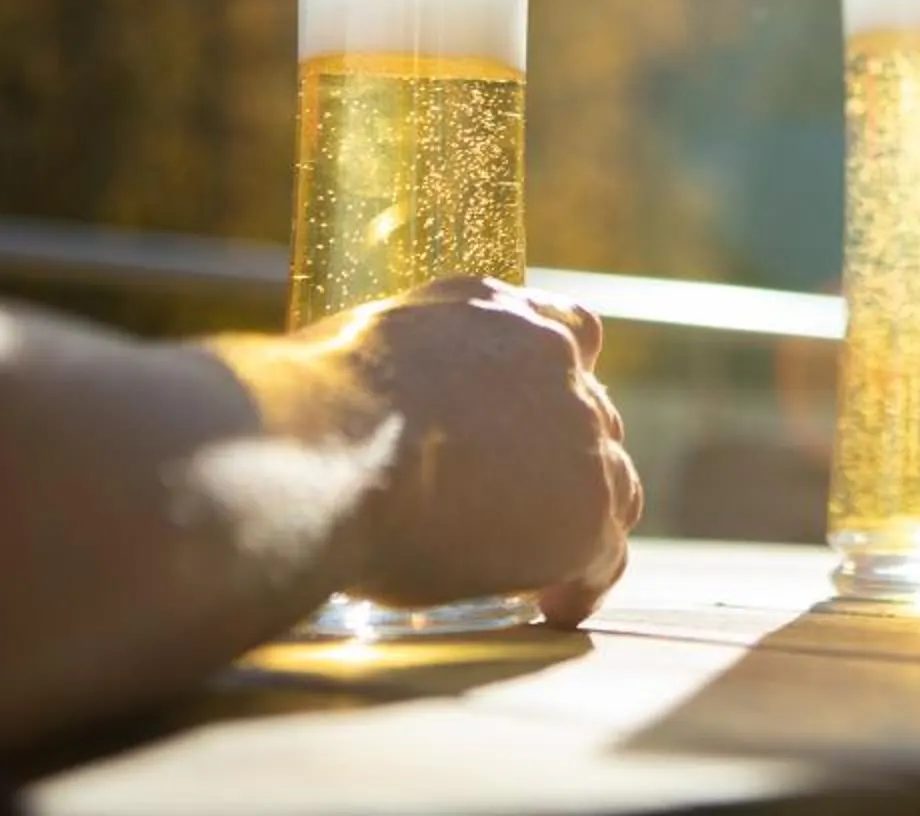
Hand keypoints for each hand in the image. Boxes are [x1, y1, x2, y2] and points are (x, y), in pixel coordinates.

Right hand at [265, 276, 641, 624]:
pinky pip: (604, 555)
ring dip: (584, 519)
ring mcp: (578, 433)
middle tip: (530, 510)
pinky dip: (583, 582)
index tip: (544, 417)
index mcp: (494, 312)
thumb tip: (356, 410)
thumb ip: (388, 373)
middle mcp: (551, 360)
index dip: (562, 380)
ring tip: (553, 566)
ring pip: (612, 481)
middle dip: (567, 460)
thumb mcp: (354, 352)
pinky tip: (553, 607)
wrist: (326, 450)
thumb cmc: (307, 411)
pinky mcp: (585, 508)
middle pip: (591, 414)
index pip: (568, 333)